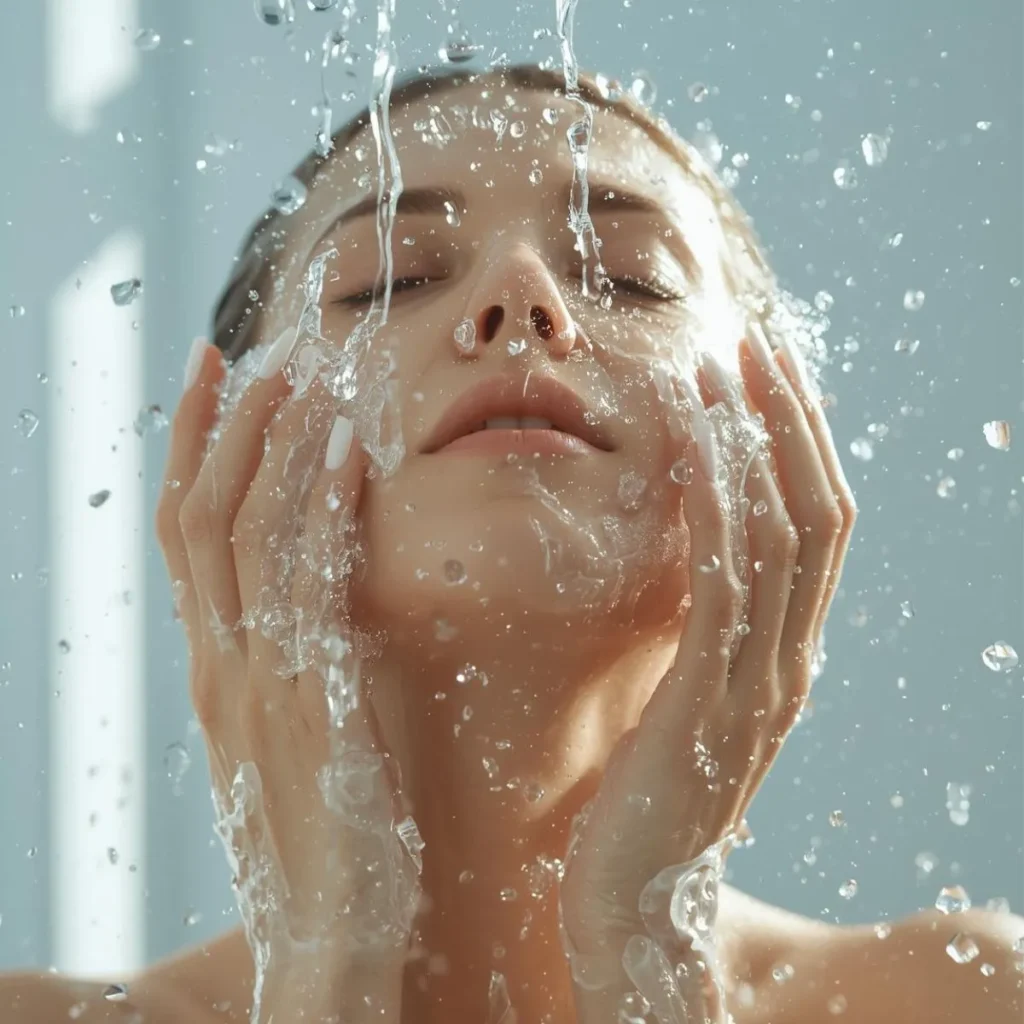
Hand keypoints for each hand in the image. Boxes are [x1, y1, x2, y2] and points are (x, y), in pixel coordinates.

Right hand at [156, 339, 419, 1022]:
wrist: (328, 934)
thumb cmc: (324, 835)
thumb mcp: (295, 739)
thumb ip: (295, 671)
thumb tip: (318, 611)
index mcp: (214, 669)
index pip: (185, 537)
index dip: (192, 451)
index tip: (211, 378)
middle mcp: (219, 665)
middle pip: (200, 518)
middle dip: (223, 429)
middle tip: (252, 355)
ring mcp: (255, 680)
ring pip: (241, 534)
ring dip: (268, 445)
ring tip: (301, 375)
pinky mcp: (308, 701)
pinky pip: (305, 582)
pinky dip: (317, 506)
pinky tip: (345, 449)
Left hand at [559, 326, 855, 1018]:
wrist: (632, 902)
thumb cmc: (644, 795)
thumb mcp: (685, 702)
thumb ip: (701, 640)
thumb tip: (689, 567)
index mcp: (783, 657)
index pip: (815, 528)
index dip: (802, 446)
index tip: (771, 373)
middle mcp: (789, 663)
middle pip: (817, 514)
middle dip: (794, 422)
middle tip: (762, 339)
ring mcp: (758, 686)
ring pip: (783, 537)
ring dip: (759, 445)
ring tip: (726, 367)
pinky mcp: (708, 705)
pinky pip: (725, 587)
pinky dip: (719, 509)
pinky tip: (693, 451)